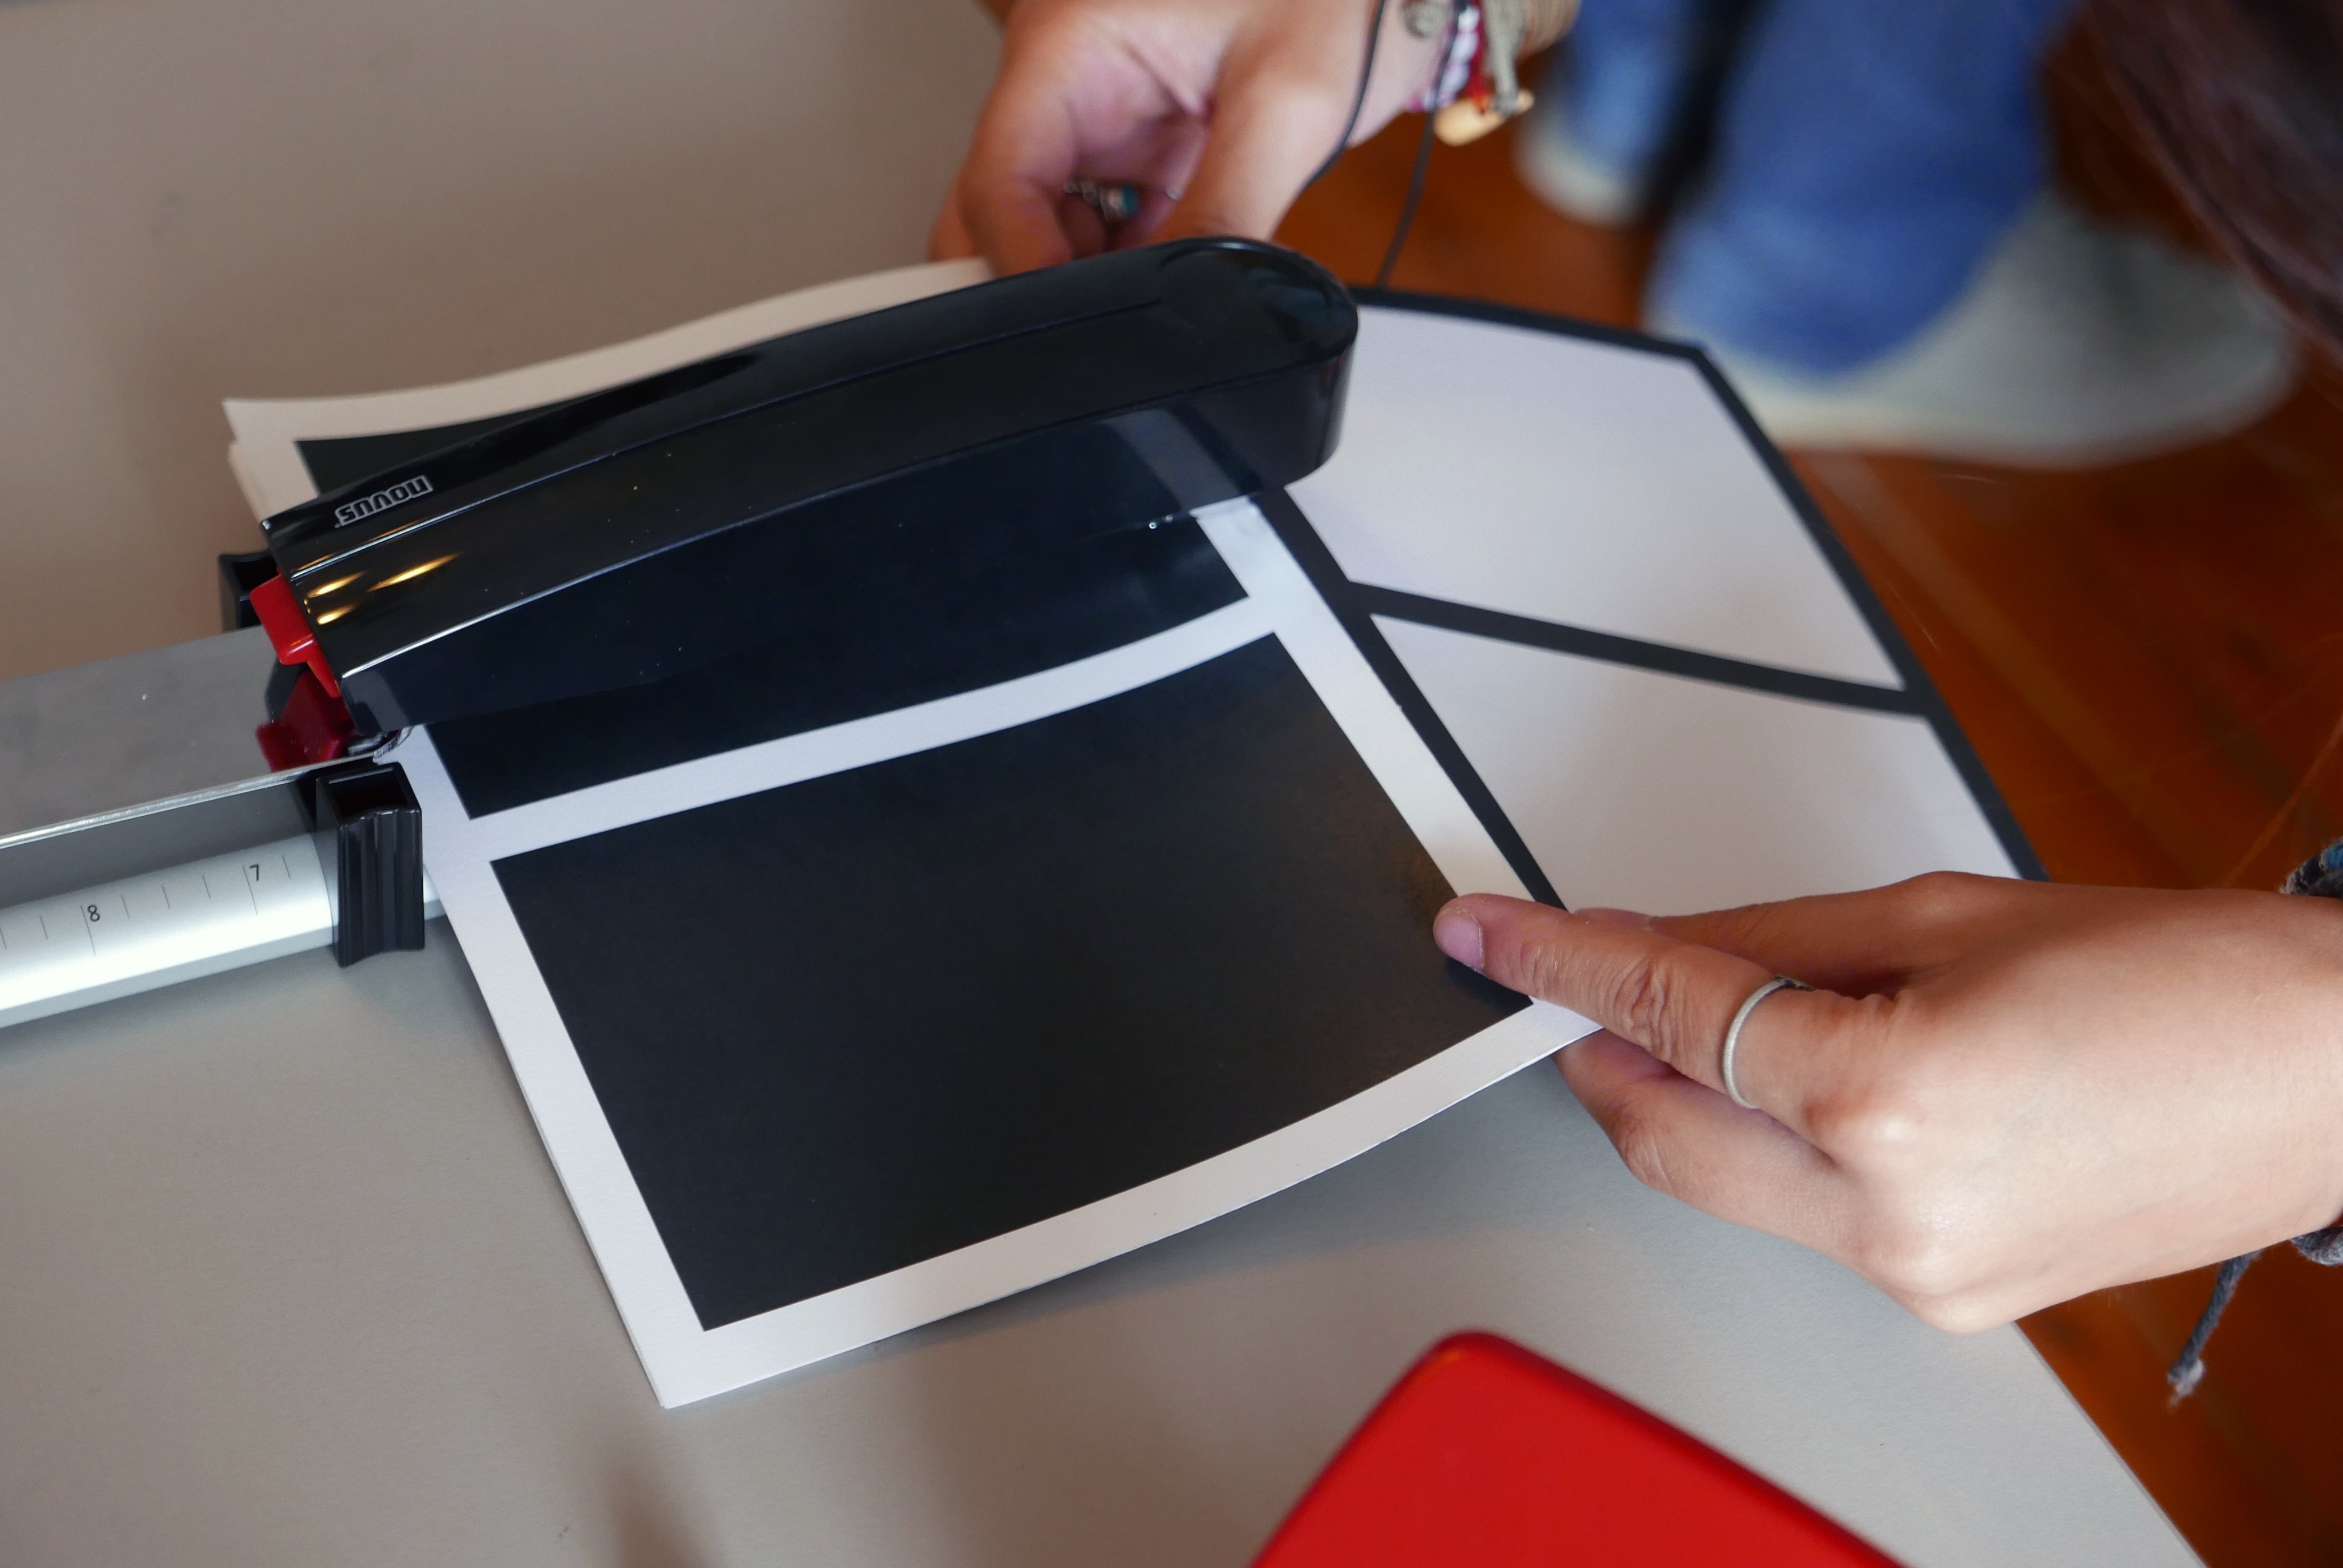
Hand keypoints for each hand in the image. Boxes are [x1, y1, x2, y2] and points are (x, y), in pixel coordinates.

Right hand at [933, 0, 1440, 271]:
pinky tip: (1184, 261)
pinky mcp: (1133, 147)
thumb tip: (1192, 312)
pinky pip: (1102, 227)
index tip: (1079, 329)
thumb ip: (1230, 218)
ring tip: (1175, 275)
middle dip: (1046, 281)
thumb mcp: (1289, 106)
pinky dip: (1135, 263)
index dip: (1027, 271)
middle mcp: (1062, 80)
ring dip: (1098, 276)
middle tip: (1118, 320)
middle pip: (998, 213)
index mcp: (1068, 45)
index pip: (998, 184)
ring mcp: (1094, 116)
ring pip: (1046, 232)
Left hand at [1432, 874, 2342, 1329]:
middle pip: (1655, 1129)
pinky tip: (1815, 1080)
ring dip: (1686, 1094)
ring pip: (1718, 1178)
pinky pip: (1799, 1215)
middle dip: (1600, 1045)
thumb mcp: (1933, 916)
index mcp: (1885, 1099)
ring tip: (1736, 1014)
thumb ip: (1757, 942)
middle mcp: (1889, 1213)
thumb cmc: (2172, 980)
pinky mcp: (1941, 1301)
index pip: (1661, 1016)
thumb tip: (1639, 944)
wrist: (2320, 1073)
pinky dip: (1769, 1142)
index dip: (1553, 965)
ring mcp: (1915, 1275)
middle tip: (1578, 973)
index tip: (1488, 940)